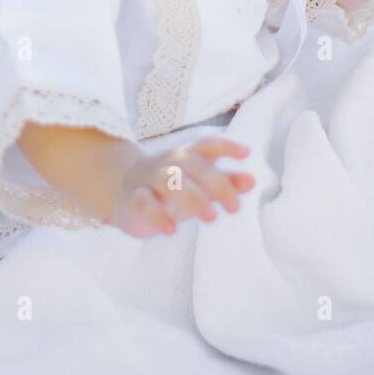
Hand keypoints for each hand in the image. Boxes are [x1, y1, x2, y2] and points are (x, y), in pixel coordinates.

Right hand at [108, 137, 254, 237]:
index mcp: (187, 157)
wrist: (121, 190)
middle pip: (194, 164)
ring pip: (170, 180)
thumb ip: (225, 182)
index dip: (226, 145)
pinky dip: (157, 215)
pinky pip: (143, 202)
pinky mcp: (134, 197)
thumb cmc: (170, 186)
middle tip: (235, 207)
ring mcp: (149, 178)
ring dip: (193, 197)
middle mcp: (169, 163)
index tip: (246, 153)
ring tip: (211, 218)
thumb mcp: (198, 184)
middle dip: (217, 183)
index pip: (207, 144)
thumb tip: (252, 181)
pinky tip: (171, 230)